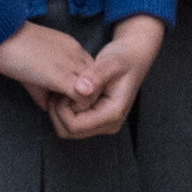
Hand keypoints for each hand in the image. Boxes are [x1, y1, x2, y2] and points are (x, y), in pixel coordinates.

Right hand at [0, 19, 102, 124]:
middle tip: (65, 109)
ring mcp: (72, 65)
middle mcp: (77, 55)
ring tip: (59, 110)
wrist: (0, 34)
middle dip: (85, 100)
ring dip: (80, 106)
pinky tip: (55, 109)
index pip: (91, 74)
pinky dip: (72, 109)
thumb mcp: (33, 69)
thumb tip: (48, 107)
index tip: (64, 99)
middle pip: (98, 83)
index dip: (82, 90)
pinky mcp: (62, 76)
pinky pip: (82, 98)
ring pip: (95, 92)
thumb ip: (44, 89)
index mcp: (72, 50)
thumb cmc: (11, 49)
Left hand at [46, 14, 165, 139]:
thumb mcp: (111, 62)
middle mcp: (109, 125)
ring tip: (63, 90)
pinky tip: (67, 92)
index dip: (62, 109)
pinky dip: (64, 110)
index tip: (62, 88)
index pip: (74, 125)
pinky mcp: (97, 120)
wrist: (133, 59)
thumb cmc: (123, 59)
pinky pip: (72, 123)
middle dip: (58, 113)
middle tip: (58, 90)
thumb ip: (97, 74)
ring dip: (59, 112)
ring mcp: (103, 124)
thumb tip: (81, 89)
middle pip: (69, 132)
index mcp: (113, 114)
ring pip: (68, 130)